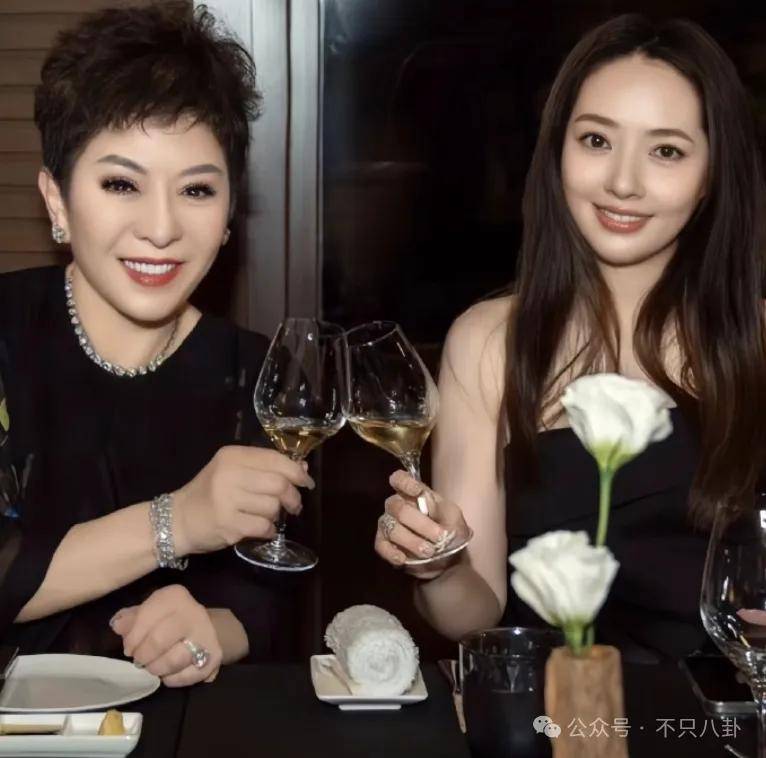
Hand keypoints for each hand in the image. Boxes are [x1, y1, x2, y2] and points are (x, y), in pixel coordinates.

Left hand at [110, 585, 221, 686]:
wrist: (203, 627)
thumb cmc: (167, 619)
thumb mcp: (148, 611)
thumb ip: (131, 619)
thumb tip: (118, 625)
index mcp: (175, 597)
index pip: (146, 617)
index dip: (132, 637)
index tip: (129, 647)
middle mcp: (193, 613)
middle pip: (159, 641)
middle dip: (143, 655)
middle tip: (139, 660)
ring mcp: (206, 635)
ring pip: (174, 660)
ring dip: (156, 669)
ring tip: (152, 667)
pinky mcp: (214, 657)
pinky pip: (188, 676)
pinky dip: (172, 679)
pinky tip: (167, 674)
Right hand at [173, 445, 314, 554]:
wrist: (177, 519)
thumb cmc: (210, 493)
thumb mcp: (233, 471)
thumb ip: (265, 468)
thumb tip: (302, 469)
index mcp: (232, 456)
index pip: (275, 459)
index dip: (297, 471)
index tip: (306, 482)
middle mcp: (229, 474)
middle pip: (279, 484)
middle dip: (292, 497)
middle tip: (293, 505)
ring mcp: (227, 500)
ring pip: (273, 506)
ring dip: (277, 515)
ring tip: (267, 516)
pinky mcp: (228, 524)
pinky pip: (263, 527)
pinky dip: (268, 530)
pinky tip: (262, 529)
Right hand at [375, 470, 470, 579]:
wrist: (448, 561)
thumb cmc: (451, 532)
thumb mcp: (454, 518)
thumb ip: (440, 508)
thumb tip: (426, 502)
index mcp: (414, 495)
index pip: (400, 479)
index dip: (404, 483)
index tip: (417, 492)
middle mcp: (397, 506)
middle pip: (398, 508)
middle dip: (420, 524)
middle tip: (439, 537)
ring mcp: (388, 524)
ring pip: (391, 527)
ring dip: (411, 541)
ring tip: (429, 552)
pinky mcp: (383, 544)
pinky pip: (381, 545)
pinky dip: (392, 553)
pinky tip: (403, 559)